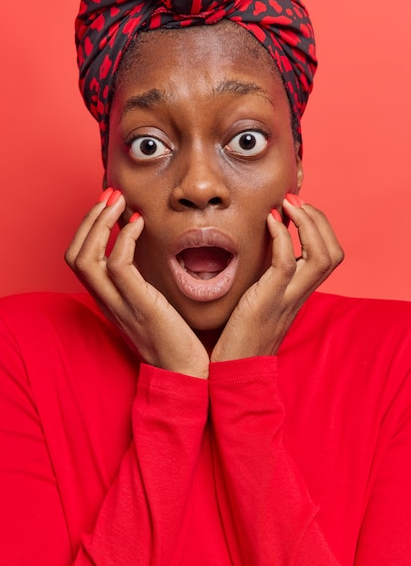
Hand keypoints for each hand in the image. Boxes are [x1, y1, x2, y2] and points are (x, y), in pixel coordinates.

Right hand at [65, 190, 209, 378]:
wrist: (186, 372)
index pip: (79, 259)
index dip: (88, 228)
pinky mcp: (138, 303)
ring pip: (85, 257)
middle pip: (74, 254)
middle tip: (111, 195)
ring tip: (119, 201)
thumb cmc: (175, 337)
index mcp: (108, 299)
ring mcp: (119, 303)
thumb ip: (141, 281)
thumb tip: (146, 251)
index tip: (109, 205)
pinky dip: (123, 238)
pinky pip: (117, 265)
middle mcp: (107, 301)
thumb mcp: (150, 303)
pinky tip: (141, 224)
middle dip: (89, 219)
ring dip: (99, 222)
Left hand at [211, 194, 343, 361]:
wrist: (234, 368)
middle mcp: (300, 294)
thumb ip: (268, 278)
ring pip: (322, 256)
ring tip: (287, 205)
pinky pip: (285, 263)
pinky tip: (270, 221)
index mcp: (300, 292)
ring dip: (308, 223)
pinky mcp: (268, 300)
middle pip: (334, 252)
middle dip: (319, 219)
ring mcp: (287, 297)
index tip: (297, 207)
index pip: (330, 254)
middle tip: (294, 200)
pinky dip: (282, 237)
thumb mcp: (260, 299)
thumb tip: (260, 249)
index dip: (320, 226)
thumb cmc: (240, 333)